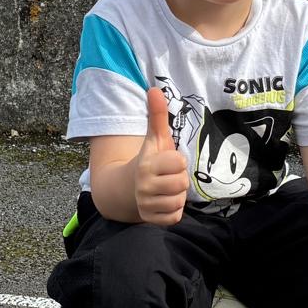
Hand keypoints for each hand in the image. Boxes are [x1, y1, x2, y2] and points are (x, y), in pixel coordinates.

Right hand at [135, 87, 188, 224]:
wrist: (125, 189)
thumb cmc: (148, 162)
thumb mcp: (154, 139)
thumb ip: (157, 115)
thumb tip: (155, 88)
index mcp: (146, 164)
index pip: (179, 162)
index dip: (177, 161)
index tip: (167, 162)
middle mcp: (144, 186)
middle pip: (182, 183)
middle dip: (179, 179)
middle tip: (167, 177)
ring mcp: (146, 204)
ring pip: (179, 201)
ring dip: (176, 196)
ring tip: (165, 189)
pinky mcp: (150, 219)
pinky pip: (175, 217)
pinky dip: (173, 211)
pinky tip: (163, 202)